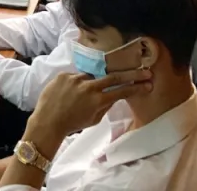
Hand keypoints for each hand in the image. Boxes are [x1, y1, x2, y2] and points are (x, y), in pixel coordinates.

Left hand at [25, 69, 152, 145]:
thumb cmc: (72, 123)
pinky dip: (77, 83)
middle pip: (114, 77)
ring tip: (83, 94)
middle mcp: (89, 87)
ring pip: (92, 76)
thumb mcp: (94, 119)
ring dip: (94, 82)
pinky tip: (70, 92)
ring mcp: (76, 78)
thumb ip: (105, 106)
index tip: (148, 84)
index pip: (122, 91)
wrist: (48, 120)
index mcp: (98, 100)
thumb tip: (113, 96)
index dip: (136, 88)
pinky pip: (76, 76)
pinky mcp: (64, 74)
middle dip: (130, 75)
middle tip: (143, 72)